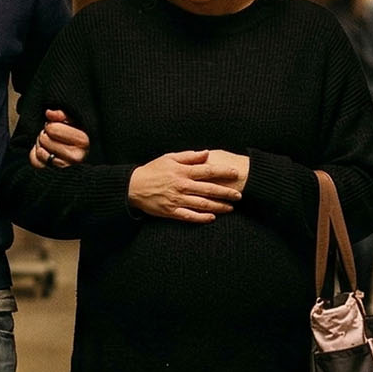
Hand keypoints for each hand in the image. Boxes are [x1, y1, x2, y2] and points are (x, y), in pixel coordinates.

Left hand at [30, 109, 89, 167]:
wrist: (78, 155)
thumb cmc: (74, 137)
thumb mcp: (73, 122)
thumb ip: (62, 114)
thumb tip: (49, 113)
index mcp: (84, 141)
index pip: (52, 128)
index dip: (50, 125)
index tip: (56, 128)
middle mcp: (77, 157)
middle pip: (44, 139)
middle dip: (44, 135)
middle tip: (51, 137)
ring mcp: (66, 168)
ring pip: (40, 151)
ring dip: (41, 146)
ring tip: (49, 146)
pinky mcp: (56, 176)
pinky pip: (36, 163)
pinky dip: (36, 156)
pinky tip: (45, 154)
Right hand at [129, 150, 243, 222]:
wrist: (133, 187)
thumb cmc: (152, 170)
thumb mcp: (169, 158)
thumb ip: (189, 156)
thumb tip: (206, 153)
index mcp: (183, 171)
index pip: (209, 171)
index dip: (224, 172)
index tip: (236, 174)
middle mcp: (182, 186)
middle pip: (210, 189)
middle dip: (226, 192)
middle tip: (239, 195)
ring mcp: (177, 200)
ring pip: (203, 204)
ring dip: (219, 206)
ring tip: (231, 208)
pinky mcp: (171, 211)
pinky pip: (189, 216)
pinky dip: (202, 217)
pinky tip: (212, 218)